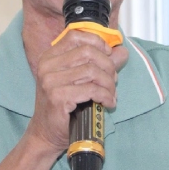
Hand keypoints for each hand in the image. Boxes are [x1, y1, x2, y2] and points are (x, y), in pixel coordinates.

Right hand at [27, 30, 128, 153]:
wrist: (46, 134)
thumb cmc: (62, 107)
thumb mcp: (79, 80)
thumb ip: (100, 64)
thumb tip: (122, 52)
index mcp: (49, 58)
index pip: (75, 36)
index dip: (96, 42)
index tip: (108, 54)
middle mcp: (47, 66)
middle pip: (88, 52)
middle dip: (108, 66)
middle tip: (113, 80)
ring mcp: (51, 81)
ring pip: (92, 71)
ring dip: (109, 84)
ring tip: (111, 94)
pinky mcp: (58, 97)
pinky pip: (92, 90)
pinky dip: (106, 96)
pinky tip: (108, 103)